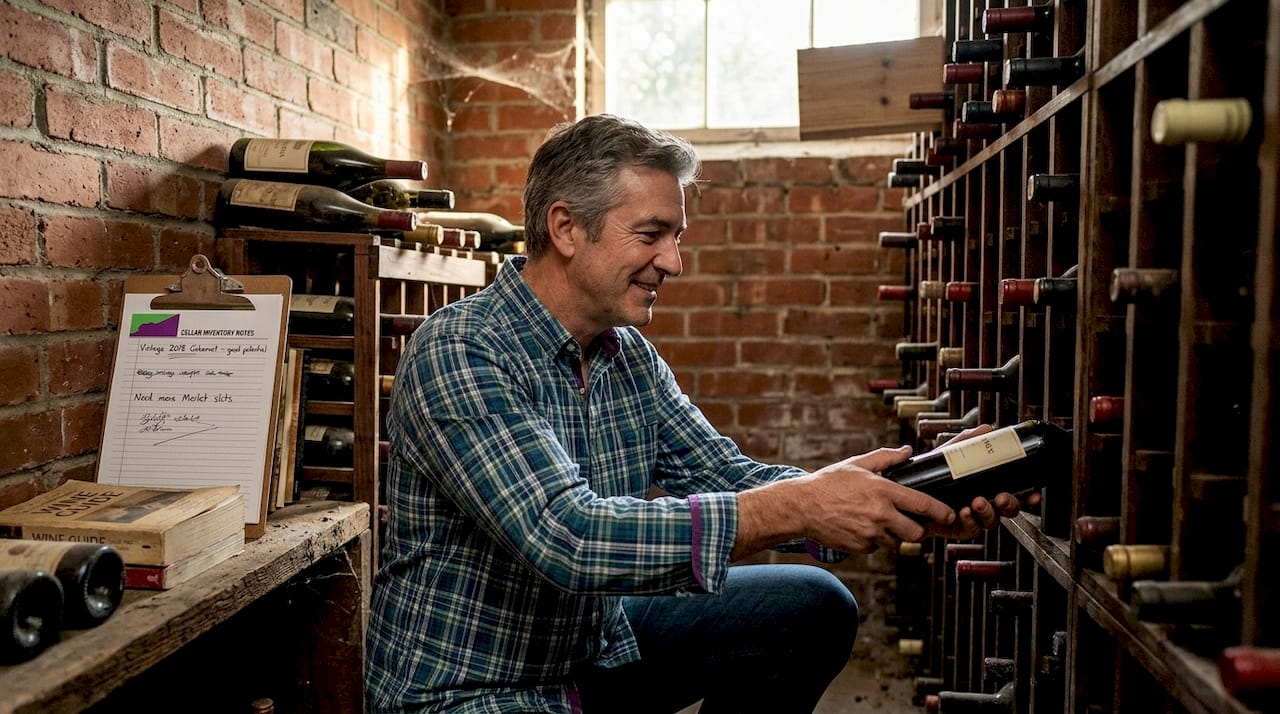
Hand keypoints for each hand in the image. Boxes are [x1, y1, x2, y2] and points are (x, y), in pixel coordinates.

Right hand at [801, 446, 958, 554]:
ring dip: (895, 536)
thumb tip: (908, 451)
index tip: (950, 515)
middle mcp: (880, 514)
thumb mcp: (857, 464)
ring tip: (881, 523)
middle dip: (918, 529)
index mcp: (883, 491)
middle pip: (916, 532)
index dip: (942, 512)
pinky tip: (862, 528)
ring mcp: (870, 534)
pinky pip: (877, 548)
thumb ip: (886, 457)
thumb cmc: (830, 482)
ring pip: (897, 543)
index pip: (923, 505)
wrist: (802, 506)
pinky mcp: (860, 547)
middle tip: (912, 522)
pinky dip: (875, 541)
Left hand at [921, 424, 1041, 539]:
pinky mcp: (958, 528)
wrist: (909, 489)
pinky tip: (964, 512)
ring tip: (978, 501)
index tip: (1034, 493)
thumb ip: (968, 441)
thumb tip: (987, 428)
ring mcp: (972, 518)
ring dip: (988, 512)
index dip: (1028, 496)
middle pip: (1008, 510)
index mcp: (987, 487)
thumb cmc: (932, 473)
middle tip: (1001, 496)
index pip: (1014, 493)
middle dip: (1009, 504)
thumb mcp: (951, 454)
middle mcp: (984, 503)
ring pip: (991, 521)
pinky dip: (970, 521)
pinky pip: (970, 530)